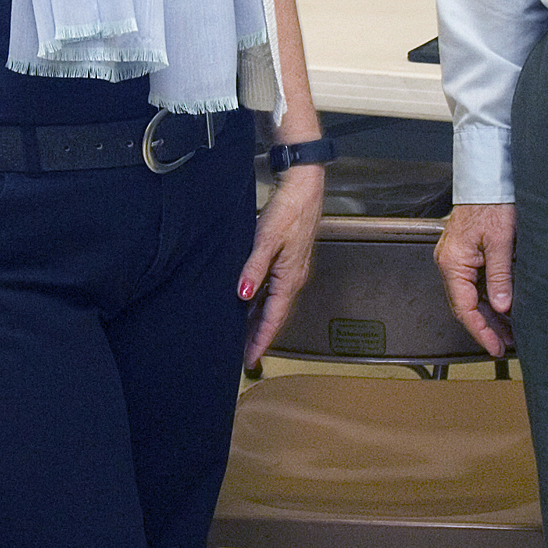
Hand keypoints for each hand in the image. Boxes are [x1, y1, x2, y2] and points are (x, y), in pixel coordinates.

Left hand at [239, 158, 326, 365]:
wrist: (304, 188)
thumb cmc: (288, 211)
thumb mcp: (266, 238)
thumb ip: (254, 268)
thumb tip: (244, 295)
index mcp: (290, 278)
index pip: (274, 318)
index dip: (261, 340)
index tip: (250, 359)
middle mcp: (293, 279)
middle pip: (274, 316)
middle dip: (259, 337)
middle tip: (243, 356)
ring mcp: (292, 271)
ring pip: (274, 305)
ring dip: (259, 322)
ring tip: (243, 337)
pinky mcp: (288, 262)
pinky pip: (274, 291)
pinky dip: (262, 304)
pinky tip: (250, 305)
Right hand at [435, 202, 515, 357]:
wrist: (487, 178)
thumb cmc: (492, 202)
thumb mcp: (502, 241)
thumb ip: (501, 275)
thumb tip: (503, 306)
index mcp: (452, 262)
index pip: (464, 308)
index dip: (480, 331)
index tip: (495, 346)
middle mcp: (449, 263)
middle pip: (465, 306)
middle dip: (486, 327)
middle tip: (506, 344)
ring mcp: (455, 259)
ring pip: (470, 297)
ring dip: (488, 315)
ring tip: (508, 331)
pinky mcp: (465, 255)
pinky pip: (473, 285)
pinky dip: (487, 299)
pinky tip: (502, 308)